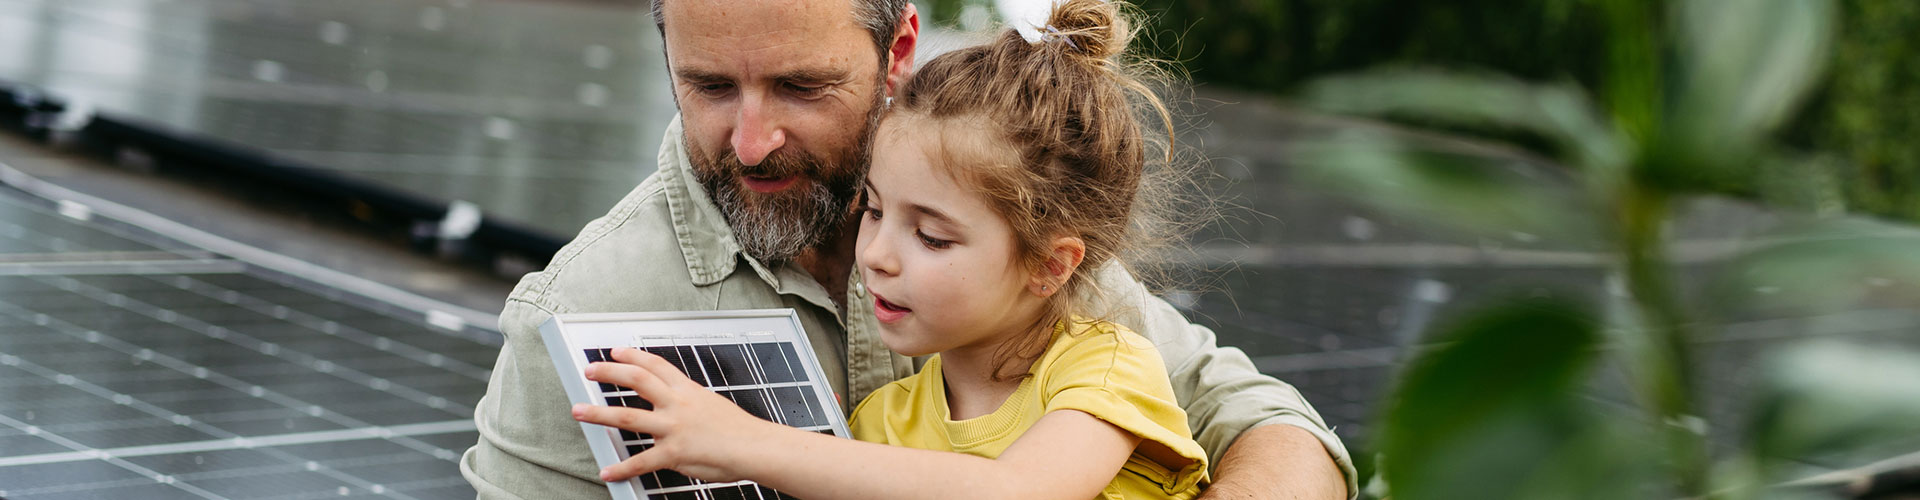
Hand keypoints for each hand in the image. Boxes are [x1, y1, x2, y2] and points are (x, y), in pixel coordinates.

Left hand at [571, 347, 776, 483]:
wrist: (756, 448)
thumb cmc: (740, 431)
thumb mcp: (712, 405)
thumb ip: (689, 404)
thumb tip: (674, 407)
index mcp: (688, 391)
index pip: (656, 365)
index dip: (633, 355)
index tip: (616, 351)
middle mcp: (678, 404)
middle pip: (637, 380)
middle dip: (609, 373)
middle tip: (590, 371)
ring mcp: (674, 428)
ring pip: (628, 417)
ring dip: (599, 414)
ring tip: (579, 411)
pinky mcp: (674, 453)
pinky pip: (641, 461)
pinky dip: (622, 468)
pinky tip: (608, 471)